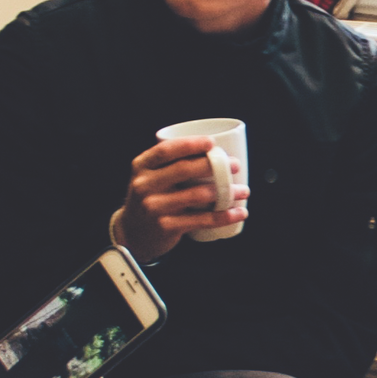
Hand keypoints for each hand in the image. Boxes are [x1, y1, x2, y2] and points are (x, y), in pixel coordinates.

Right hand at [113, 135, 247, 267]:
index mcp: (142, 166)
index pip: (166, 150)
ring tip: (243, 191)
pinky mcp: (166, 226)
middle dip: (214, 165)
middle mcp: (145, 185)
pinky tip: (239, 212)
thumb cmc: (150, 199)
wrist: (133, 234)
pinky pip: (201, 219)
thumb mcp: (149, 177)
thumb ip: (169, 164)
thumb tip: (211, 152)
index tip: (212, 143)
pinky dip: (224, 216)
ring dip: (226, 192)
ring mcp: (155, 206)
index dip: (190, 144)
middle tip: (234, 165)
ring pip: (197, 194)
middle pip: (184, 170)